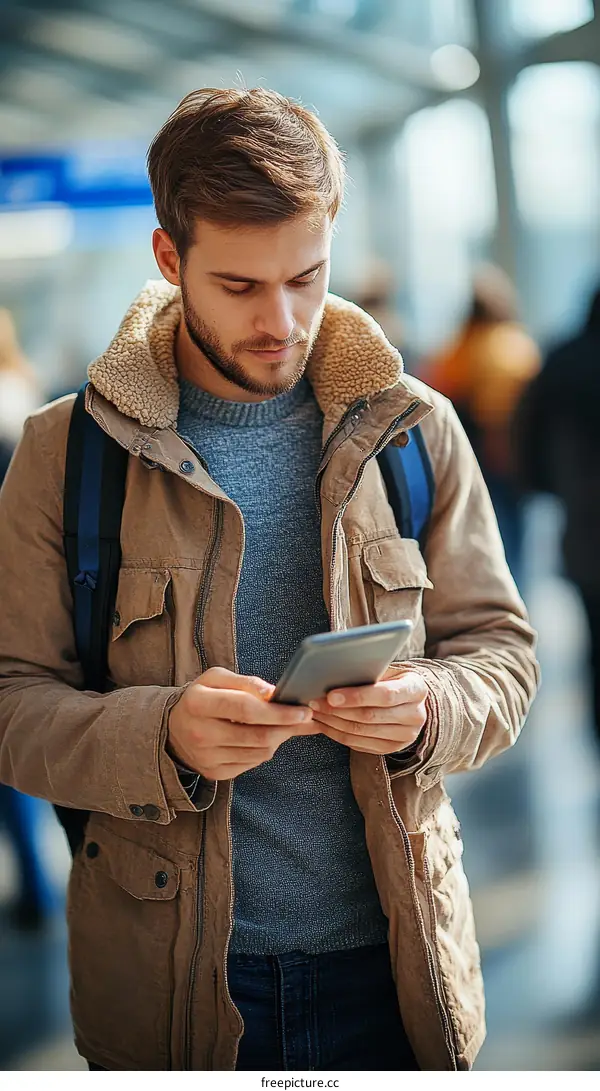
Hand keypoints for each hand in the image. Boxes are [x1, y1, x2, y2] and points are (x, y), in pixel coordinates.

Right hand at [167, 667, 316, 779]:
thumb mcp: (216, 679)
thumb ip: (246, 682)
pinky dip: (265, 750)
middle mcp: (200, 734)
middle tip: (306, 718)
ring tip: (286, 725)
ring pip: (259, 753)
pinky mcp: (215, 773)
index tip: (303, 710)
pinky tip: (267, 737)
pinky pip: (252, 764)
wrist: (174, 729)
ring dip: (280, 738)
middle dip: (287, 727)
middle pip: (257, 735)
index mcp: (198, 703)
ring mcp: (207, 758)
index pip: (246, 709)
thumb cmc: (202, 698)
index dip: (278, 711)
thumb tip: (273, 693)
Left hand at [308, 669, 428, 755]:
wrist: (410, 700)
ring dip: (333, 722)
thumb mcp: (389, 668)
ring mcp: (405, 736)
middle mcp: (415, 715)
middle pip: (370, 716)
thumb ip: (369, 671)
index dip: (357, 696)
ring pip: (361, 732)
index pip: (386, 695)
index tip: (331, 695)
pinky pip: (359, 744)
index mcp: (416, 689)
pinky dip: (337, 734)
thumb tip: (336, 672)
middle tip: (314, 702)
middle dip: (337, 710)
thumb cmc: (394, 679)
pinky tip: (324, 723)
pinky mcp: (392, 748)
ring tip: (315, 711)